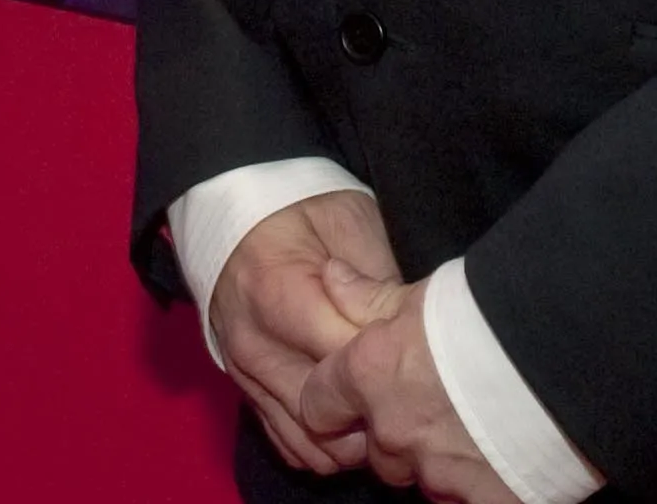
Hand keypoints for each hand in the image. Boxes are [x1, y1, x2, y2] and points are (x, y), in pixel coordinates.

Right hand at [213, 190, 407, 476]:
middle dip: (376, 411)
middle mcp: (255, 344)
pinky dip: (325, 445)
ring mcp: (246, 374)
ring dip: (353, 439)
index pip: (347, 357)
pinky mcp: (246, 392)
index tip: (422, 356)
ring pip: (310, 443)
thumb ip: (377, 283)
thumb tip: (411, 334)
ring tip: (387, 411)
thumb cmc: (298, 212)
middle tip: (413, 394)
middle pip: (328, 412)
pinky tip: (354, 421)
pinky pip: (289, 444)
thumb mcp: (348, 222)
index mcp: (278, 293)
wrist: (234, 215)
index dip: (393, 364)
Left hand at [296, 274, 523, 501]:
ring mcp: (439, 475)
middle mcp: (394, 434)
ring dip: (439, 461)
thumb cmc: (489, 312)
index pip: (318, 406)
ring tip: (479, 429)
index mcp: (367, 378)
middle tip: (438, 404)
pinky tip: (504, 461)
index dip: (335, 401)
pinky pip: (468, 501)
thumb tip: (331, 277)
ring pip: (422, 480)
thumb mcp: (422, 292)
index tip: (357, 393)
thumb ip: (368, 298)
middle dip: (399, 434)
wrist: (562, 351)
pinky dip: (479, 484)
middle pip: (377, 449)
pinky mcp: (486, 501)